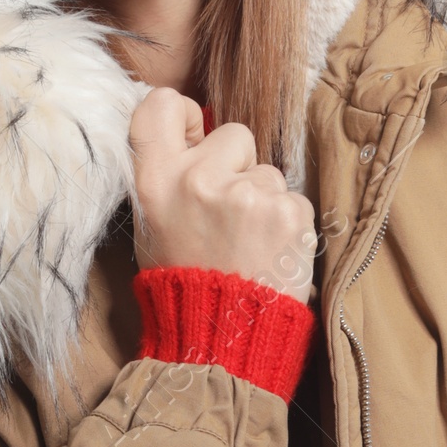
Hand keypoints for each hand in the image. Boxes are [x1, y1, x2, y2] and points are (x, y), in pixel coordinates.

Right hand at [129, 88, 315, 299]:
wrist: (222, 341)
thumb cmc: (185, 283)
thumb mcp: (153, 227)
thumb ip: (168, 176)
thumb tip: (194, 131)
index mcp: (155, 182)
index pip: (161, 104)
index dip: (184, 113)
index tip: (194, 134)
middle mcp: (197, 180)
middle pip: (234, 132)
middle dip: (238, 163)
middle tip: (227, 213)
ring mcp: (245, 194)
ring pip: (268, 170)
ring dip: (264, 199)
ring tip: (248, 243)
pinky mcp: (286, 211)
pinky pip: (292, 197)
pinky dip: (286, 222)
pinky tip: (269, 252)